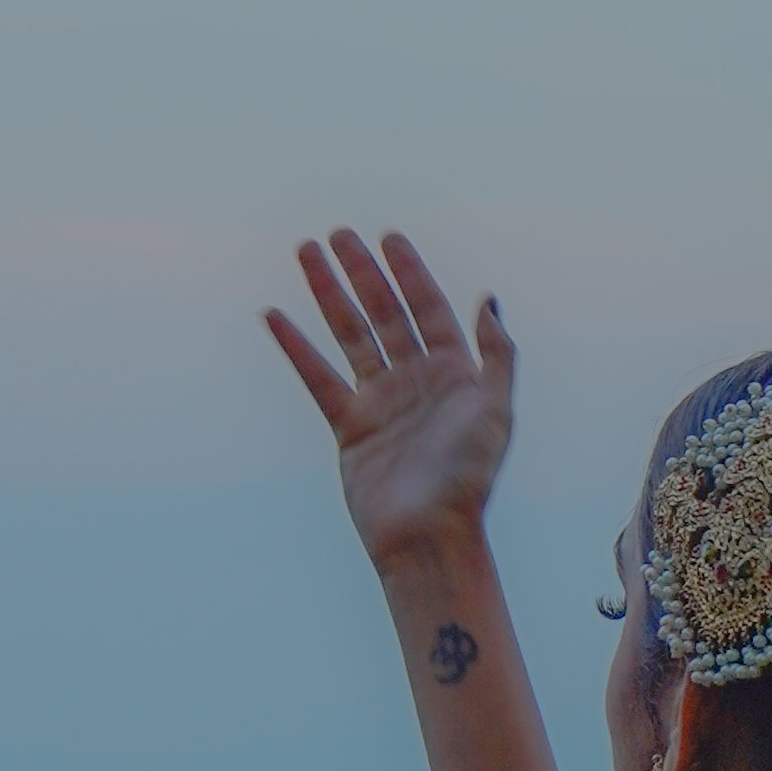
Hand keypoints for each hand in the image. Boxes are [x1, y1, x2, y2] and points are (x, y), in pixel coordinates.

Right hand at [266, 228, 513, 572]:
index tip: (389, 238)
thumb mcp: (496, 413)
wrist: (429, 536)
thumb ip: (496, 355)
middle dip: (362, 272)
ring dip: (328, 294)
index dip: (410, 272)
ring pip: (349, 335)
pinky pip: (317, 377)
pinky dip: (296, 347)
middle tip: (338, 234)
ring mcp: (381, 403)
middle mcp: (417, 382)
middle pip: (384, 313)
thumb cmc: (469, 479)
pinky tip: (275, 315)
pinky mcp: (349, 428)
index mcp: (455, 374)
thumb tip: (487, 299)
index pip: (428, 308)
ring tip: (306, 252)